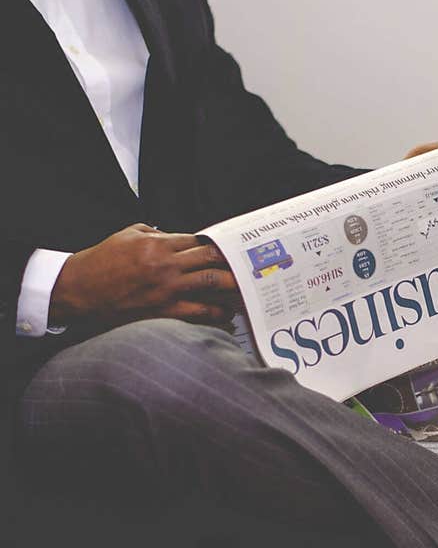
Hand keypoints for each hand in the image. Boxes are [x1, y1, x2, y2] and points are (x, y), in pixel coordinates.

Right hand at [50, 223, 239, 327]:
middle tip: (248, 264)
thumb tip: (175, 235)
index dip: (216, 243)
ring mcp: (166, 289)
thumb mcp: (127, 235)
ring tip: (246, 287)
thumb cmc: (101, 262)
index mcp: (157, 245)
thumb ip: (154, 233)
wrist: (79, 290)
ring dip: (231, 285)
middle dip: (231, 261)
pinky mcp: (162, 311)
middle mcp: (166, 266)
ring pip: (210, 283)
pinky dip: (216, 313)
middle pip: (210, 259)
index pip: (197, 240)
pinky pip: (198, 312)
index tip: (229, 246)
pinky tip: (226, 314)